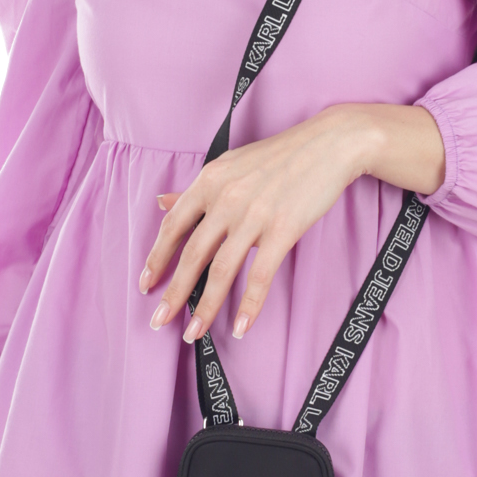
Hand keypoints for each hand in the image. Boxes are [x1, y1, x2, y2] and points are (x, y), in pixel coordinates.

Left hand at [139, 102, 445, 341]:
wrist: (330, 143)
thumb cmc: (281, 155)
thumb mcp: (230, 165)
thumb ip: (196, 189)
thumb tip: (161, 202)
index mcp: (209, 180)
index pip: (174, 225)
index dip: (157, 258)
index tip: (146, 284)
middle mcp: (226, 198)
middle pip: (192, 254)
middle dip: (173, 292)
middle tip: (159, 320)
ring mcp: (254, 215)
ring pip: (221, 270)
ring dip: (205, 307)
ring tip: (192, 332)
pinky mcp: (283, 229)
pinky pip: (260, 275)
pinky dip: (249, 305)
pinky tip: (240, 327)